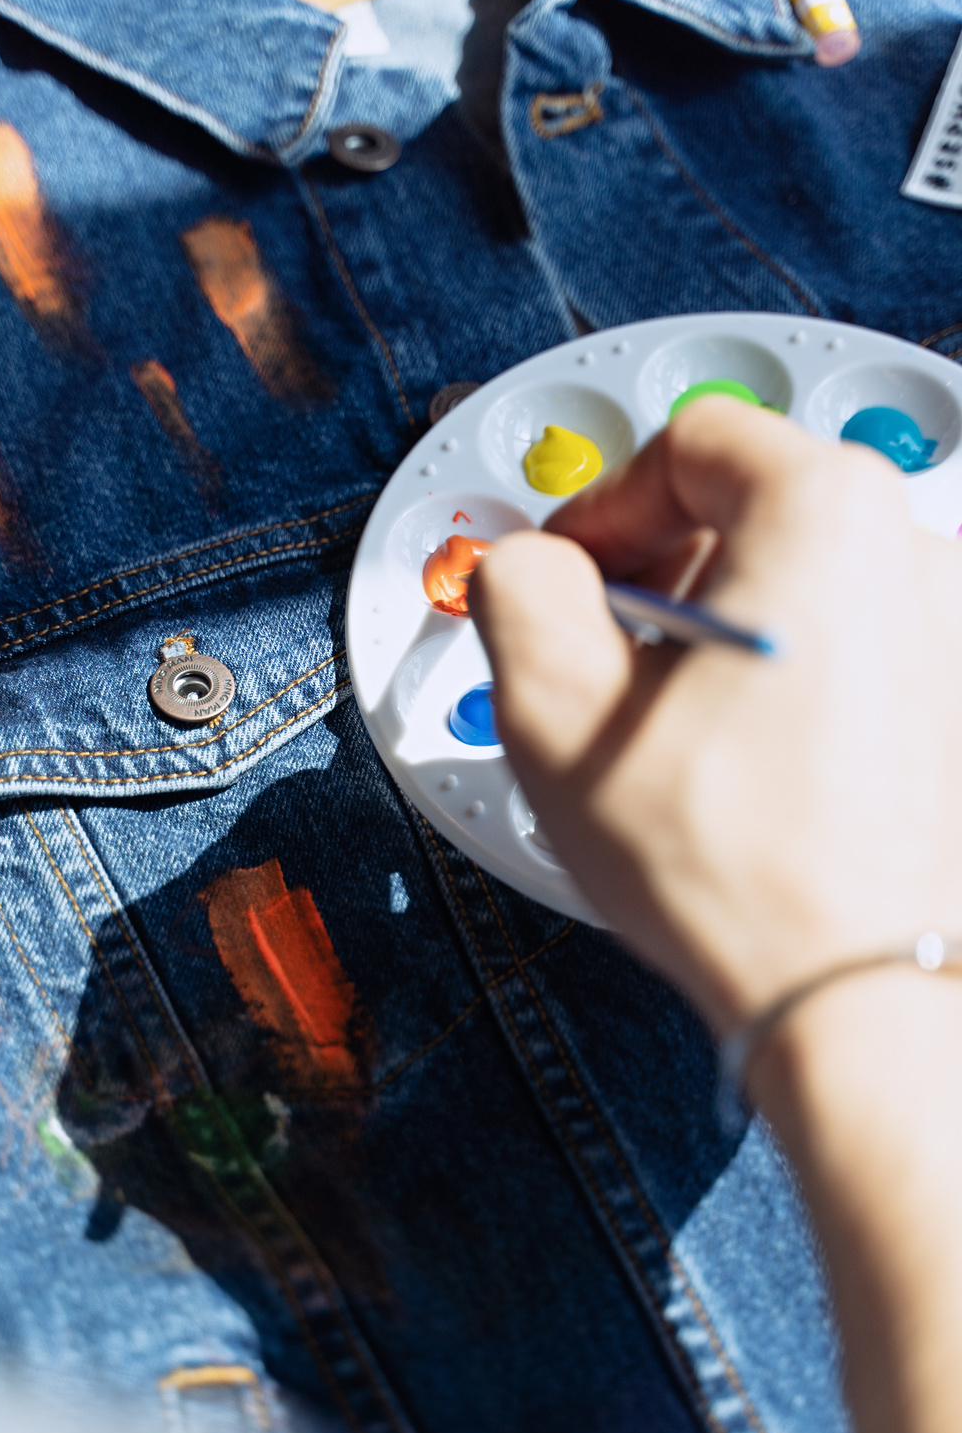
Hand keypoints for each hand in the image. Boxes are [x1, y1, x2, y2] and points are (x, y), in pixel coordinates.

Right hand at [469, 397, 961, 1032]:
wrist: (854, 990)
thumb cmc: (737, 867)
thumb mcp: (554, 710)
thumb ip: (514, 589)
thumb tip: (526, 565)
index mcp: (824, 513)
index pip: (688, 442)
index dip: (601, 508)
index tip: (566, 575)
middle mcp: (912, 553)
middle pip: (752, 504)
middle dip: (660, 572)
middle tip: (606, 659)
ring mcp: (948, 631)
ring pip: (801, 582)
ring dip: (717, 631)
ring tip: (668, 731)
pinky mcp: (952, 701)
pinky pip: (848, 649)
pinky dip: (781, 679)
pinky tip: (738, 764)